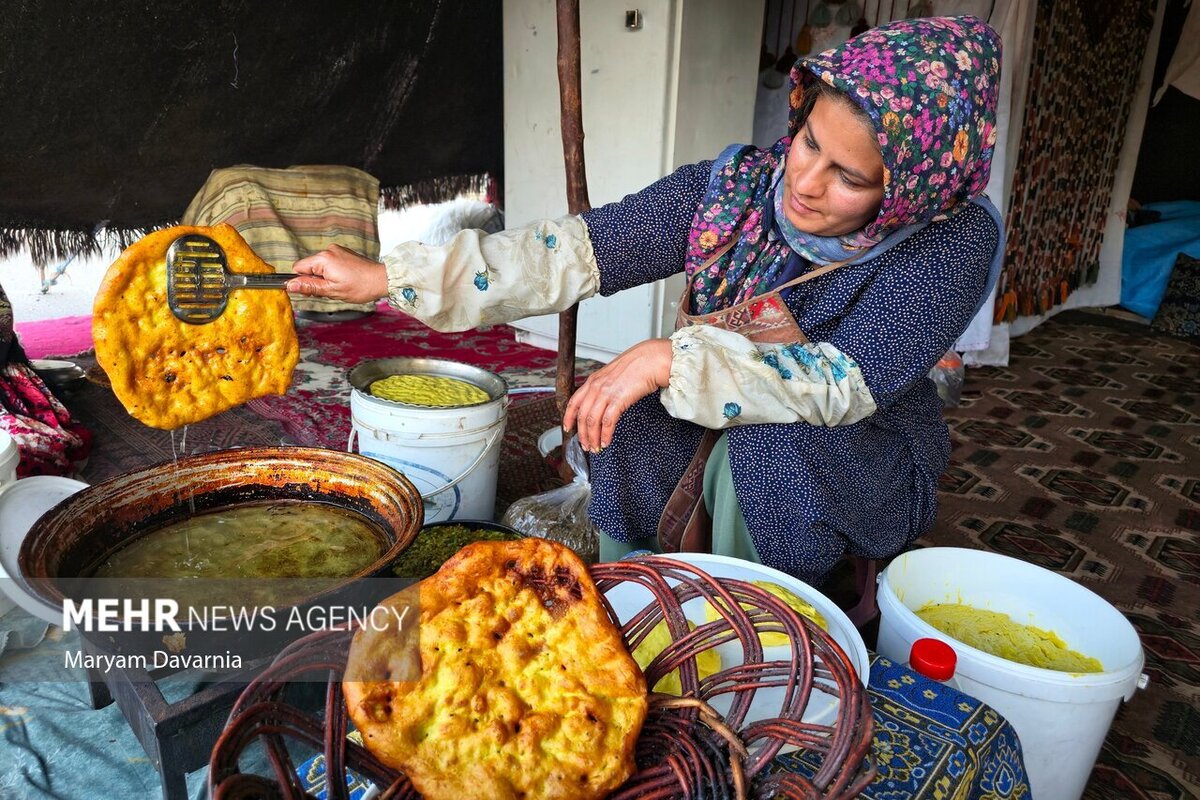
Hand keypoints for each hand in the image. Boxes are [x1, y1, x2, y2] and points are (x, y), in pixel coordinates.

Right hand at [287, 244, 388, 303]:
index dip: (302, 281)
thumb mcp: (332, 291)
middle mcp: (329, 250)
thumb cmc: (361, 286)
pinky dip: (333, 272)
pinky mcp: (344, 252)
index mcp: (323, 259)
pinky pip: (330, 263)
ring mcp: (337, 250)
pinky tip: (344, 279)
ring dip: (325, 277)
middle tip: (330, 289)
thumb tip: (290, 285)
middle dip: (316, 280)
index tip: (313, 290)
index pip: (298, 268)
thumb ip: (310, 287)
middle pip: (309, 266)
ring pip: (320, 266)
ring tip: (340, 284)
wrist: (382, 280)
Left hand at [563, 338, 672, 452]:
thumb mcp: (613, 374)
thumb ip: (604, 386)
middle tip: (586, 446)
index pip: (574, 402)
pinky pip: (607, 422)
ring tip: (596, 448)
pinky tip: (606, 441)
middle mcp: (596, 387)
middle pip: (582, 416)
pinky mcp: (619, 400)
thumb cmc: (637, 366)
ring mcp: (606, 393)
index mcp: (593, 380)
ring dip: (593, 438)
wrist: (651, 360)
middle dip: (582, 434)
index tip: (568, 428)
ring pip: (592, 421)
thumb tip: (601, 402)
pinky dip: (605, 435)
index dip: (568, 417)